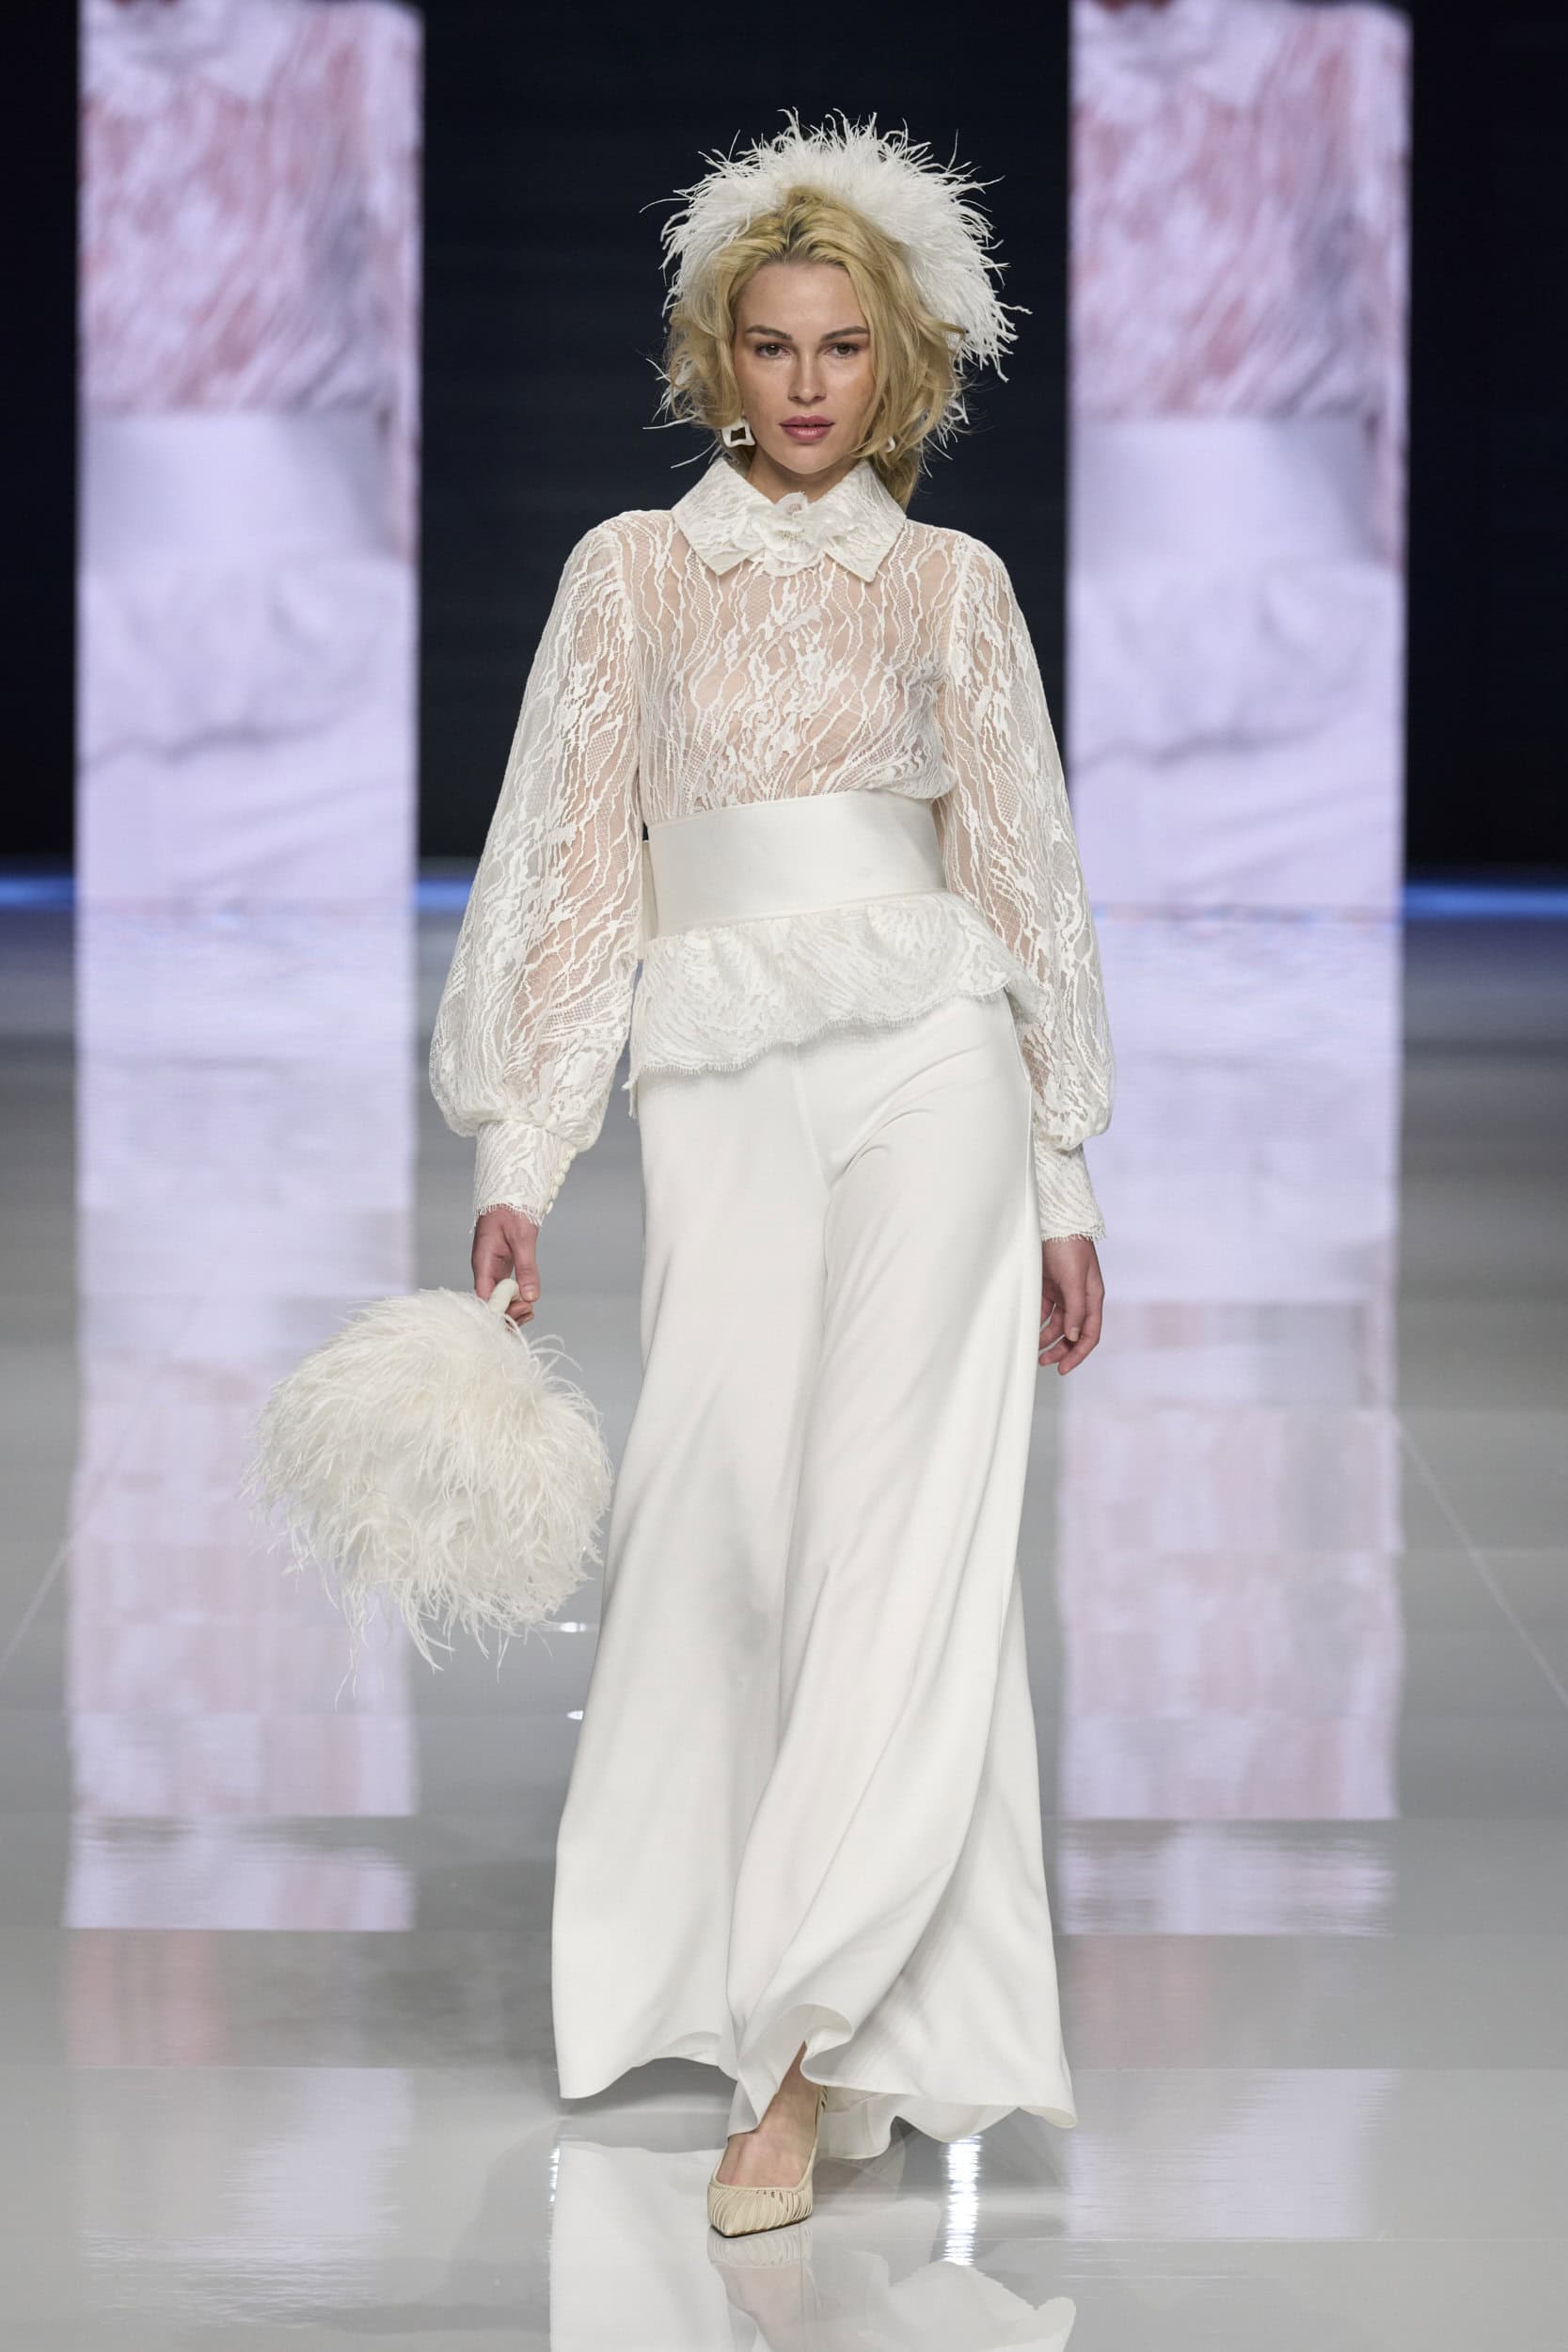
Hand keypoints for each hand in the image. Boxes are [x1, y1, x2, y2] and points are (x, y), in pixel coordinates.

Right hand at [472, 1206, 540, 1323]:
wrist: (509, 1190)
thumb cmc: (511, 1208)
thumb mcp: (523, 1238)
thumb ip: (526, 1268)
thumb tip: (530, 1296)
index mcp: (483, 1262)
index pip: (485, 1298)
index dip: (501, 1310)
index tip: (523, 1309)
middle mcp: (484, 1269)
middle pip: (490, 1302)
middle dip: (508, 1312)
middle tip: (530, 1311)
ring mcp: (492, 1269)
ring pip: (497, 1298)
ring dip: (512, 1307)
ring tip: (531, 1309)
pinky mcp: (501, 1267)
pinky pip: (504, 1289)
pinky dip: (515, 1298)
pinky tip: (528, 1303)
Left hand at [1039, 1236, 1103, 1374]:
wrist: (1054, 1219)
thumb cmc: (1069, 1245)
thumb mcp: (1074, 1279)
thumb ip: (1075, 1309)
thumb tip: (1073, 1336)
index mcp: (1092, 1297)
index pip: (1089, 1333)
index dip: (1077, 1353)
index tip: (1063, 1368)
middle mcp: (1080, 1297)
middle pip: (1072, 1332)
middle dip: (1060, 1349)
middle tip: (1043, 1362)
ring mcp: (1063, 1292)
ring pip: (1056, 1323)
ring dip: (1046, 1337)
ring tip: (1032, 1348)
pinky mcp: (1048, 1285)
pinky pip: (1043, 1310)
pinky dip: (1037, 1321)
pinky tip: (1027, 1328)